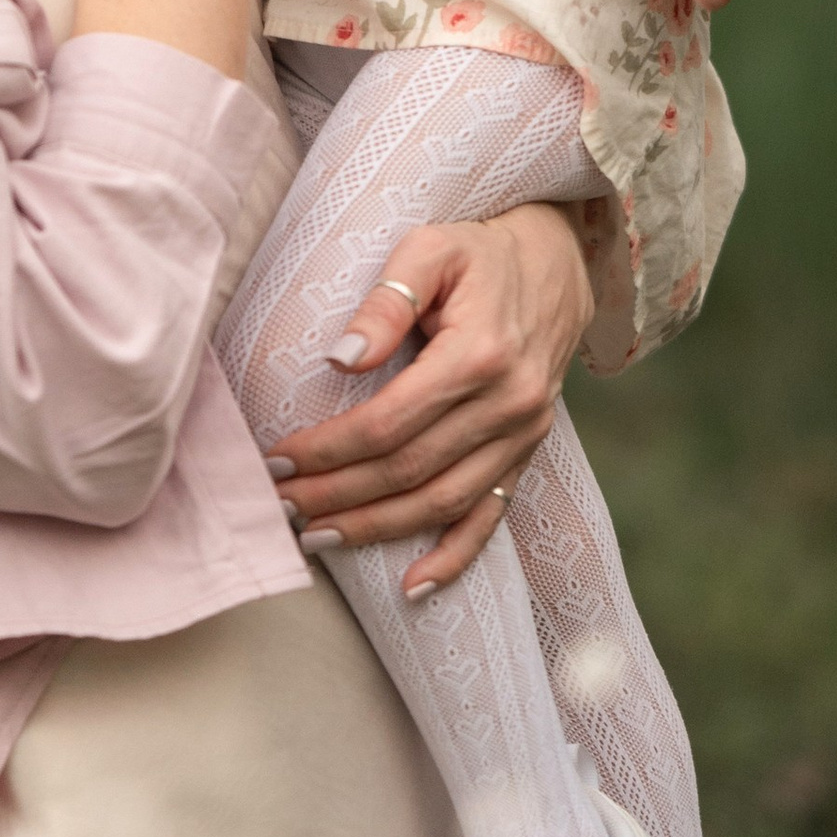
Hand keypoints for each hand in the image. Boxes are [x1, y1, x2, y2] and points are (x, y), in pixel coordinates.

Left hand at [265, 201, 595, 596]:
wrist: (558, 261)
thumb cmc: (478, 250)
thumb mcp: (430, 249)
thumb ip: (387, 299)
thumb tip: (343, 359)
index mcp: (479, 355)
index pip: (388, 422)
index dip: (329, 449)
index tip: (278, 460)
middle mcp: (508, 404)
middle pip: (409, 470)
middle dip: (338, 495)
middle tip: (281, 507)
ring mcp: (523, 434)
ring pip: (443, 503)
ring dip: (377, 529)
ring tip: (317, 539)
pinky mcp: (527, 451)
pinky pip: (492, 516)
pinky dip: (454, 558)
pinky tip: (413, 587)